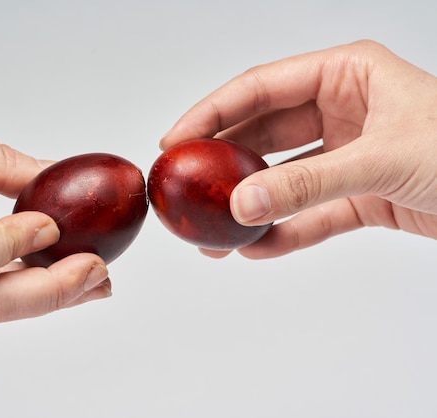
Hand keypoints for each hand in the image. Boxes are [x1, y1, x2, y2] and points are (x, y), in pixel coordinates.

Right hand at [161, 40, 436, 257]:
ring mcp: (348, 154)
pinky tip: (257, 250)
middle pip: (264, 134)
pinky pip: (312, 214)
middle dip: (224, 164)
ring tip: (214, 235)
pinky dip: (286, 233)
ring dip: (251, 207)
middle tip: (186, 188)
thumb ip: (306, 183)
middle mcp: (342, 110)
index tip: (174, 140)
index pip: (260, 88)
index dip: (211, 113)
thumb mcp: (381, 160)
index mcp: (346, 75)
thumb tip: (242, 206)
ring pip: (283, 178)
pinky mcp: (359, 194)